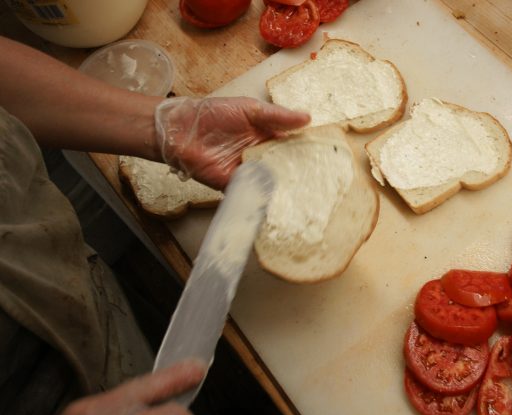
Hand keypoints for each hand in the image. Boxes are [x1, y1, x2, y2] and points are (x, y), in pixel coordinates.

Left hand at [155, 96, 309, 189]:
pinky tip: (278, 204)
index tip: (327, 160)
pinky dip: (262, 198)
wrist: (182, 130)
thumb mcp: (251, 109)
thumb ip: (278, 116)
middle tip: (322, 186)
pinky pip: (251, 193)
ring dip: (284, 190)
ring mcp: (248, 172)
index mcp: (267, 137)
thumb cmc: (215, 114)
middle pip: (284, 168)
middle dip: (299, 176)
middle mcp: (260, 156)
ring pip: (270, 183)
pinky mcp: (234, 186)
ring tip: (306, 199)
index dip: (307, 153)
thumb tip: (308, 118)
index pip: (291, 147)